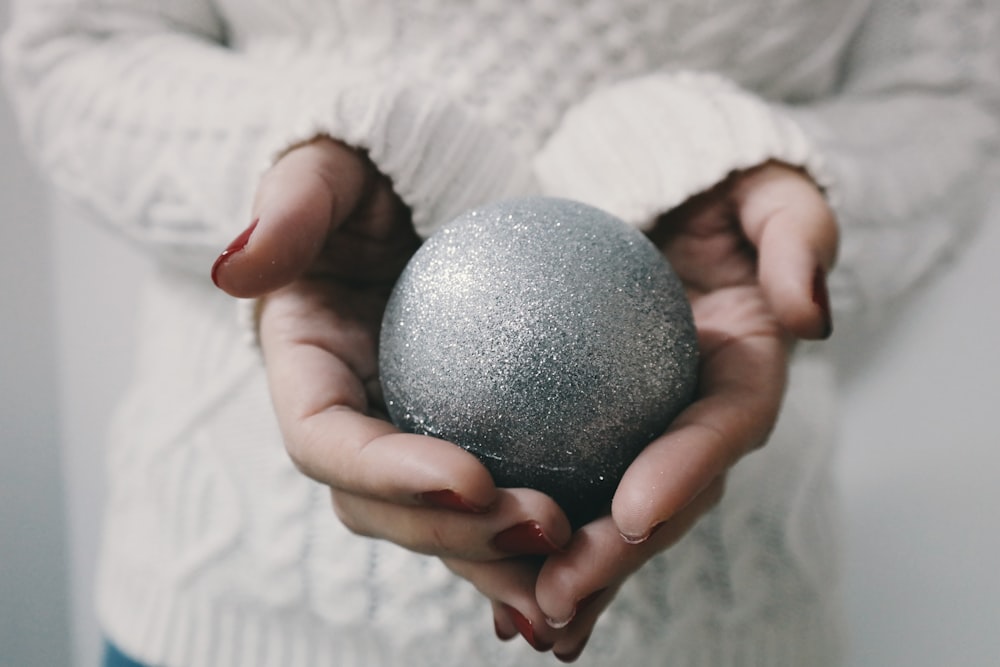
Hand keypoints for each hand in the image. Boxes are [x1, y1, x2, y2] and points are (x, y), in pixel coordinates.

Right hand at [212, 137, 571, 561]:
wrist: (440, 189)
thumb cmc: (383, 170)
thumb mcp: (335, 164)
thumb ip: (292, 206)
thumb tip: (236, 270)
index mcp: (308, 373)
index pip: (326, 443)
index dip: (386, 475)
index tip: (471, 477)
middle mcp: (354, 423)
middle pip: (386, 510)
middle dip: (457, 537)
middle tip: (546, 525)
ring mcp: (411, 440)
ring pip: (446, 526)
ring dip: (505, 558)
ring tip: (579, 560)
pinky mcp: (471, 440)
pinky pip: (505, 496)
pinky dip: (547, 531)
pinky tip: (609, 537)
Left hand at [461, 161, 837, 659]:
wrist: (653, 189)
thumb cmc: (712, 181)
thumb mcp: (768, 185)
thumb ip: (797, 236)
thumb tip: (805, 317)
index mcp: (743, 366)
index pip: (724, 426)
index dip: (685, 471)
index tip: (632, 510)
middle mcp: (694, 414)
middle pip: (663, 496)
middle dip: (616, 555)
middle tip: (559, 594)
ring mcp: (641, 429)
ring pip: (607, 513)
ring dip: (568, 568)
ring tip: (518, 611)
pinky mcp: (589, 430)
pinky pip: (556, 484)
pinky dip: (522, 532)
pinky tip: (481, 569)